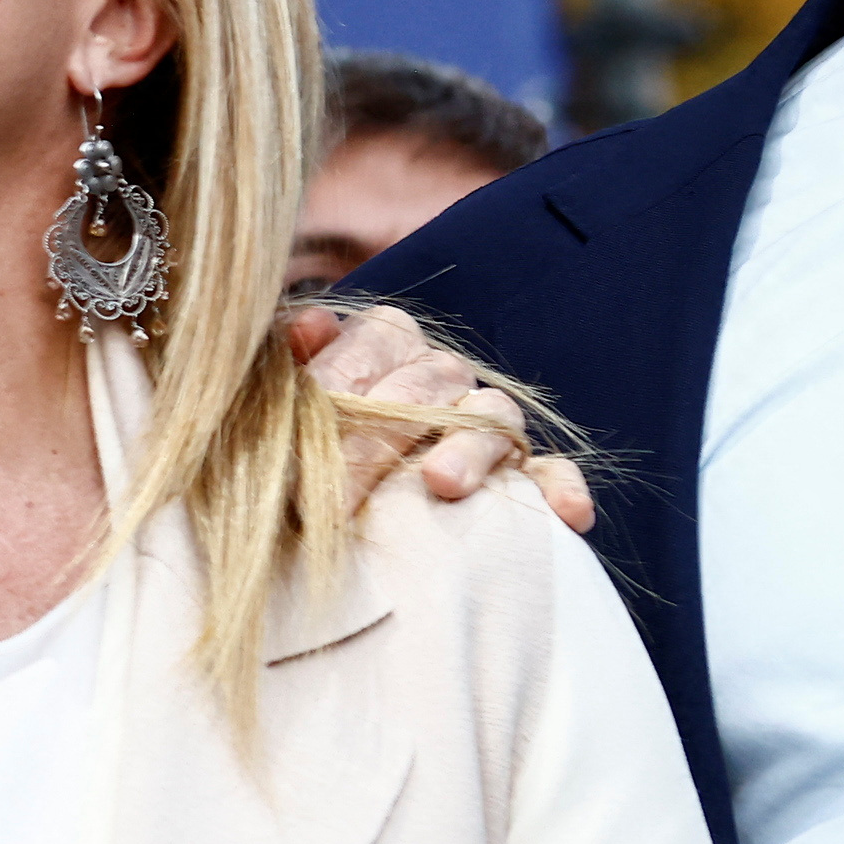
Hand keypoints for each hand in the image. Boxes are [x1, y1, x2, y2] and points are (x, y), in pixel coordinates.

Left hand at [286, 299, 592, 531]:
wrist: (317, 512)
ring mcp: (483, 421)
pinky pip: (548, 471)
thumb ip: (285, 357)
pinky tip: (567, 515)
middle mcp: (439, 374)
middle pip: (428, 383)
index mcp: (383, 343)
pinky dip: (559, 488)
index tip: (304, 438)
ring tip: (441, 485)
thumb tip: (310, 327)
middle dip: (380, 437)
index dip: (338, 386)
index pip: (374, 342)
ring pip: (492, 414)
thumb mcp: (276, 400)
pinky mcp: (520, 471)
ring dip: (469, 448)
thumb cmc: (293, 449)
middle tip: (339, 496)